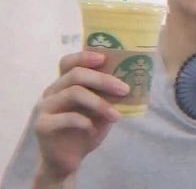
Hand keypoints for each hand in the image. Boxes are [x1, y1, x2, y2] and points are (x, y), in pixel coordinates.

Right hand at [34, 51, 129, 181]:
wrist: (68, 160)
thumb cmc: (87, 129)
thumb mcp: (101, 109)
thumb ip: (108, 94)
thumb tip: (131, 80)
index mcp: (64, 83)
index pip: (69, 61)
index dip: (85, 56)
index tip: (104, 57)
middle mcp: (52, 90)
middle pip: (76, 74)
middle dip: (103, 80)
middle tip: (124, 89)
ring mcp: (45, 107)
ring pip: (74, 93)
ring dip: (100, 103)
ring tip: (116, 116)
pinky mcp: (42, 125)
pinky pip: (66, 117)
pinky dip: (85, 121)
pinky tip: (94, 129)